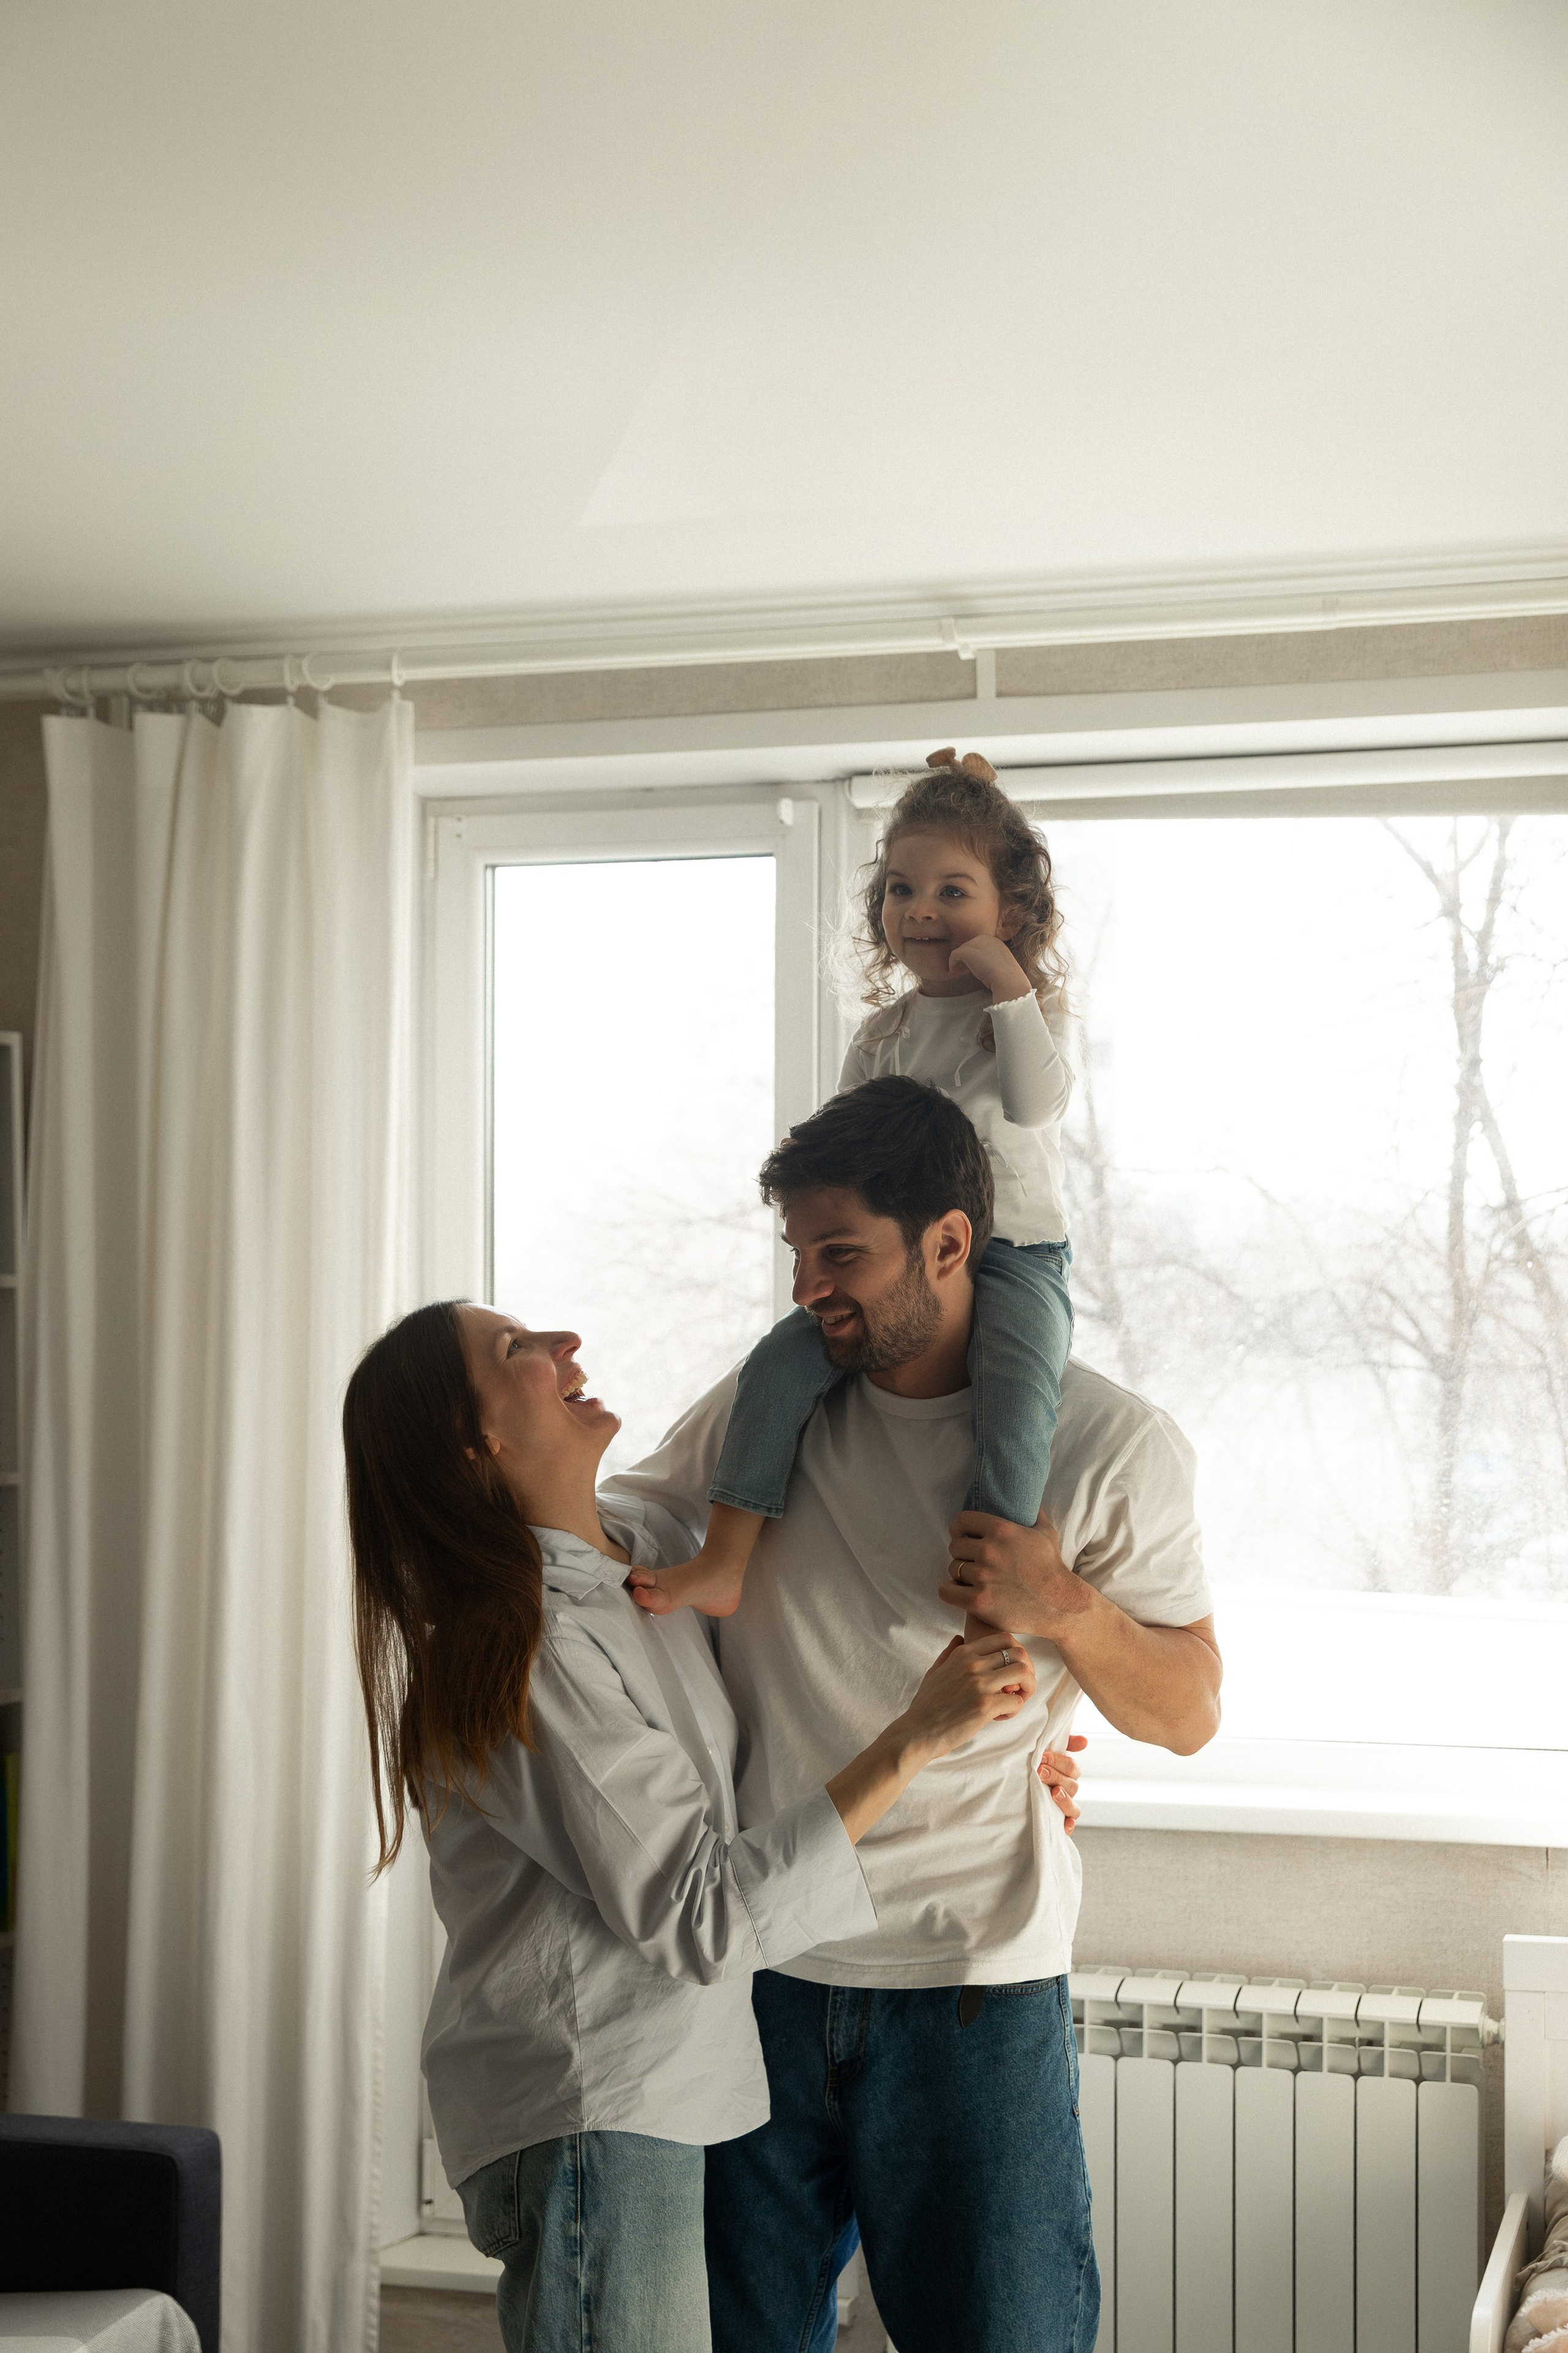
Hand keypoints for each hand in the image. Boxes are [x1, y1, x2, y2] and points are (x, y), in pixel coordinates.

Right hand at [896, 1631, 1036, 1761]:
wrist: (916, 1732)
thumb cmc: (925, 1706)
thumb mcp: (935, 1671)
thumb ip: (949, 1653)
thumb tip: (959, 1638)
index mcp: (963, 1653)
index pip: (1005, 1638)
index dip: (1015, 1653)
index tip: (1010, 1671)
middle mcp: (973, 1664)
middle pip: (1019, 1653)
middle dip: (1026, 1670)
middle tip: (1017, 1688)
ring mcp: (979, 1684)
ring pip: (1023, 1673)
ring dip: (1025, 1688)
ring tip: (1012, 1701)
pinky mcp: (984, 1706)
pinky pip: (1017, 1701)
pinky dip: (1014, 1710)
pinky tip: (999, 1717)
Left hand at [939, 1511, 1081, 1642]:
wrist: (1060, 1604)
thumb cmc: (1052, 1568)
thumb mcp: (1046, 1534)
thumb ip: (1035, 1515)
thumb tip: (1033, 1502)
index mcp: (1001, 1530)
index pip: (961, 1521)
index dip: (959, 1529)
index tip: (962, 1537)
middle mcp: (989, 1550)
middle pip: (955, 1547)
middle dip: (962, 1554)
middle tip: (973, 1562)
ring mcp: (983, 1576)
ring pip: (953, 1569)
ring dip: (960, 1574)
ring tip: (973, 1579)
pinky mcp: (979, 1600)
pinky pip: (947, 1591)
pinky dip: (951, 1592)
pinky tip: (960, 1593)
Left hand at [947, 934, 1029, 1001]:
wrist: (1008, 979)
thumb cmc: (1007, 977)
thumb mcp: (1000, 965)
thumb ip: (991, 961)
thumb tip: (981, 967)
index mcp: (995, 941)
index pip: (978, 946)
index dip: (971, 957)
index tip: (968, 968)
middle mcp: (985, 938)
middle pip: (968, 947)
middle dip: (963, 959)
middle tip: (958, 971)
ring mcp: (976, 943)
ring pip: (961, 950)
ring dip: (957, 961)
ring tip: (954, 973)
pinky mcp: (968, 951)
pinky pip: (955, 954)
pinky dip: (952, 963)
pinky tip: (952, 972)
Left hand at [1037, 1734, 1087, 1832]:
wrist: (1019, 1785)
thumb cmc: (1037, 1764)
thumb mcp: (1047, 1750)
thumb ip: (1065, 1743)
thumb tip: (1084, 1741)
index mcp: (1067, 1773)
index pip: (1072, 1767)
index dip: (1058, 1761)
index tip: (1042, 1756)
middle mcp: (1068, 1790)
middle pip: (1072, 1786)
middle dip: (1056, 1777)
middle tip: (1040, 1771)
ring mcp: (1065, 1806)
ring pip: (1074, 1807)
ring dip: (1065, 1800)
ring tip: (1054, 1793)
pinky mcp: (1059, 1820)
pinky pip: (1069, 1825)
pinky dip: (1068, 1826)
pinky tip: (1065, 1825)